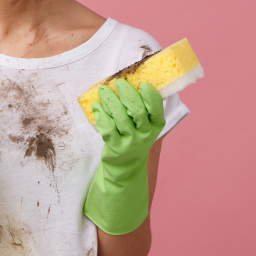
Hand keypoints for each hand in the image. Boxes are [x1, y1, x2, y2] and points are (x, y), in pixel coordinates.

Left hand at [84, 79, 164, 234]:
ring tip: (104, 91)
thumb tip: (141, 83)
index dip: (150, 96)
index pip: (157, 109)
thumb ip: (144, 110)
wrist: (126, 173)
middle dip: (127, 94)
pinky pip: (106, 128)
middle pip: (137, 110)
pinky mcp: (114, 148)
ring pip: (119, 117)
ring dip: (110, 101)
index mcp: (156, 128)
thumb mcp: (144, 128)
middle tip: (119, 83)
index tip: (143, 84)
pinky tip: (97, 107)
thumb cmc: (134, 143)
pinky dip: (100, 115)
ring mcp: (130, 143)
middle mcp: (146, 136)